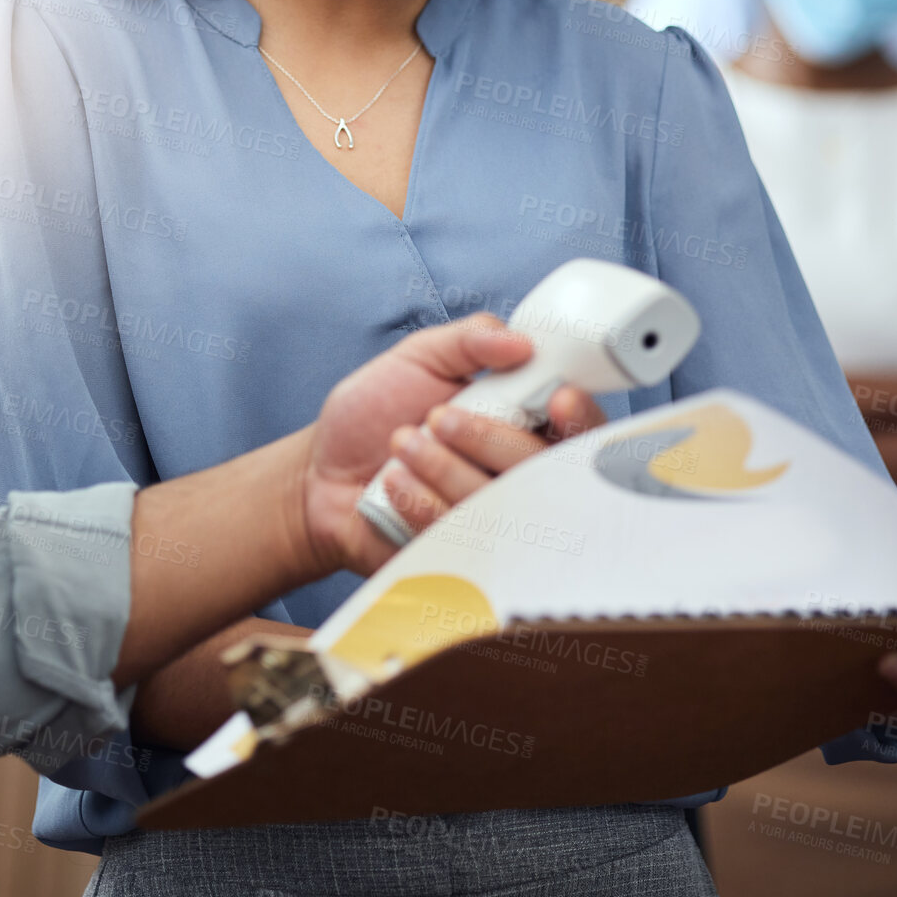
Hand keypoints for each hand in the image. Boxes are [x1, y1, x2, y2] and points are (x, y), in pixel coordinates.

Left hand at [299, 313, 604, 577]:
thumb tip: (521, 341)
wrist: (318, 476)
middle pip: (543, 469)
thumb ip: (469, 340)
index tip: (559, 400)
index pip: (576, 426)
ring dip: (444, 467)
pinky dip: (422, 503)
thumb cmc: (371, 412)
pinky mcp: (458, 556)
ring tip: (400, 443)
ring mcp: (490, 521)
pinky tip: (394, 482)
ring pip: (501, 504)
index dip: (579, 416)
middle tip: (438, 418)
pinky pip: (462, 538)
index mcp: (519, 421)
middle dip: (487, 438)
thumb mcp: (417, 357)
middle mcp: (515, 475)